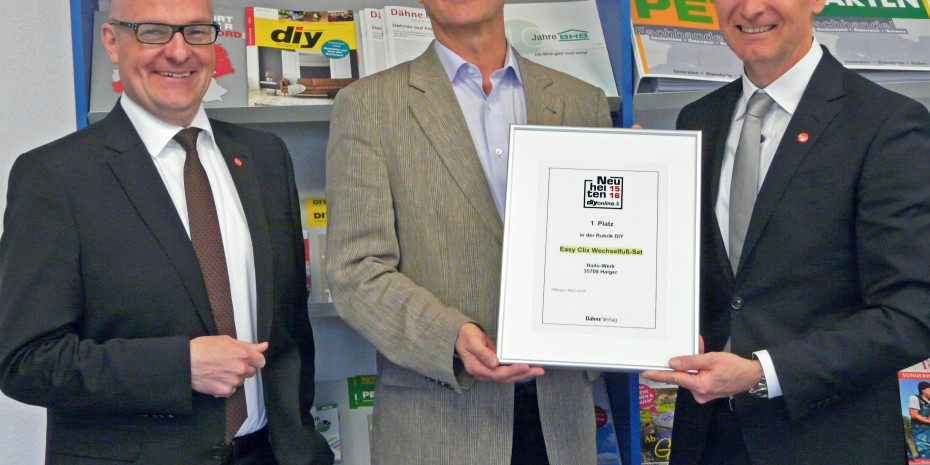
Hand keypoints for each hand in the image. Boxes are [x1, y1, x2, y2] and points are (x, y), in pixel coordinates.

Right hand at [190, 336, 267, 396]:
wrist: (185, 362)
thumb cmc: (203, 348)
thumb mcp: (227, 341)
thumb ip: (248, 346)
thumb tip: (264, 346)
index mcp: (244, 354)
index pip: (261, 361)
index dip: (254, 360)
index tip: (247, 359)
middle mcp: (241, 369)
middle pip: (251, 372)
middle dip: (243, 368)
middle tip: (228, 363)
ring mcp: (233, 381)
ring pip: (241, 381)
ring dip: (234, 377)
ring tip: (220, 370)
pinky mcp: (225, 391)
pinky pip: (232, 390)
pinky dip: (226, 386)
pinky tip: (216, 378)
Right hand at [455, 323, 543, 383]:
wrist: (459, 335)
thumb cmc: (465, 337)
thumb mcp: (472, 342)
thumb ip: (483, 353)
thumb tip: (494, 363)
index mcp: (477, 368)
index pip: (497, 373)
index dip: (512, 371)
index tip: (525, 366)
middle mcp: (483, 372)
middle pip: (505, 378)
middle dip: (522, 374)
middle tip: (538, 370)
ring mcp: (488, 370)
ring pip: (507, 376)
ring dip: (522, 374)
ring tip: (537, 370)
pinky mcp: (492, 367)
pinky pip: (506, 372)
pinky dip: (517, 370)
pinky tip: (527, 368)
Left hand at [641, 352, 761, 402]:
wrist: (751, 376)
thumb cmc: (734, 367)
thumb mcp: (711, 359)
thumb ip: (691, 361)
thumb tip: (673, 363)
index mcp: (700, 386)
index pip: (675, 378)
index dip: (659, 374)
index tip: (646, 372)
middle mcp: (699, 393)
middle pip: (683, 376)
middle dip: (685, 363)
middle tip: (695, 352)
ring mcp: (703, 394)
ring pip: (690, 376)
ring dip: (693, 365)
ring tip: (706, 355)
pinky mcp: (706, 393)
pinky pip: (697, 379)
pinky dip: (698, 370)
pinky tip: (705, 361)